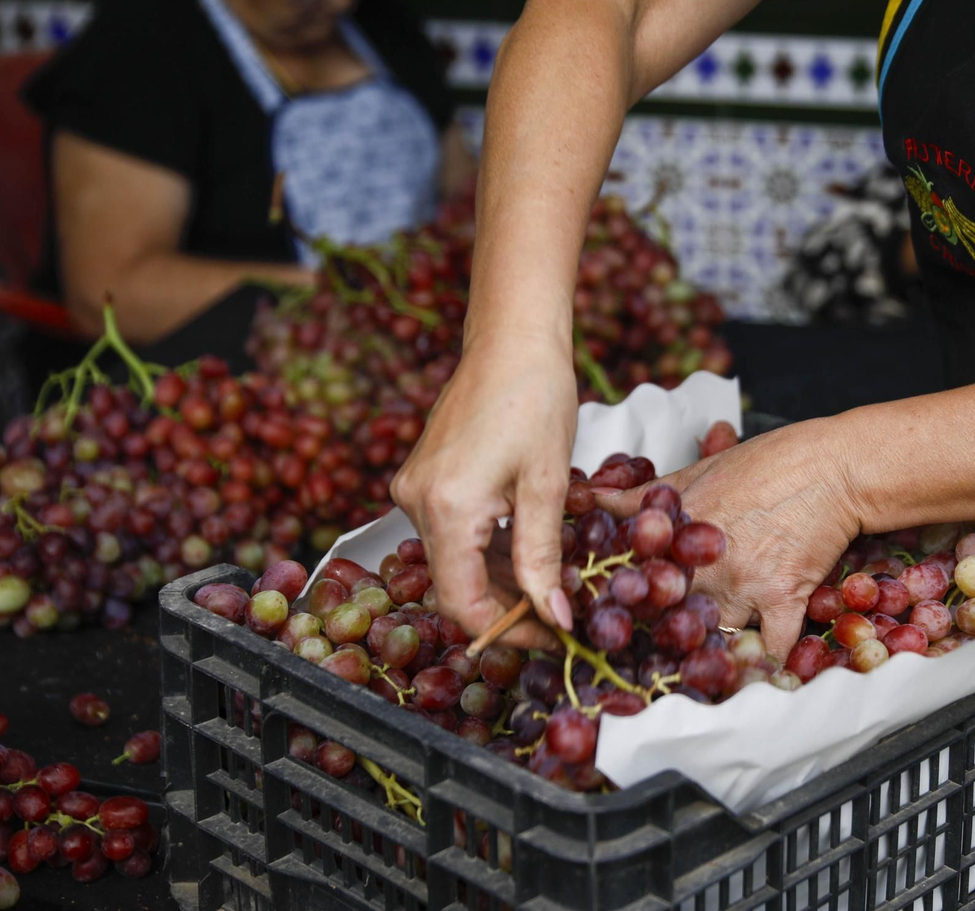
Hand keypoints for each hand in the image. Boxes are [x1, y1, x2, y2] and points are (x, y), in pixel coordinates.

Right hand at [390, 332, 577, 648]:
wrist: (512, 339)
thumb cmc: (535, 398)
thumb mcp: (547, 485)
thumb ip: (545, 558)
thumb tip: (557, 619)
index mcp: (446, 508)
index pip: (462, 602)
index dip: (506, 629)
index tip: (551, 635)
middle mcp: (416, 502)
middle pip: (455, 585)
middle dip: (507, 607)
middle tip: (559, 614)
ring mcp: (415, 488)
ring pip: (455, 560)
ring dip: (500, 578)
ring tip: (552, 581)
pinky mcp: (423, 477)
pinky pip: (452, 532)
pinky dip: (488, 548)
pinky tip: (527, 547)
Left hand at [597, 418, 863, 658]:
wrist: (835, 467)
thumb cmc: (772, 461)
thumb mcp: (698, 470)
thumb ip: (644, 494)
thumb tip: (592, 497)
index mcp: (678, 527)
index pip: (631, 572)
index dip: (614, 598)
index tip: (603, 617)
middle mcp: (704, 560)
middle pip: (663, 612)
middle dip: (653, 635)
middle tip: (638, 656)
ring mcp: (744, 582)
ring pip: (710, 637)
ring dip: (702, 655)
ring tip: (688, 677)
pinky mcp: (784, 599)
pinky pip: (769, 649)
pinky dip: (762, 667)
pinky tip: (752, 679)